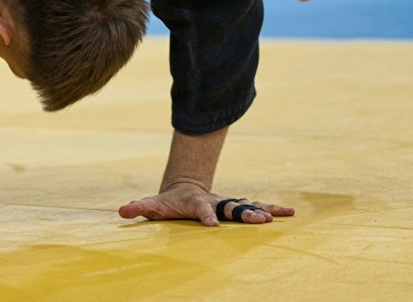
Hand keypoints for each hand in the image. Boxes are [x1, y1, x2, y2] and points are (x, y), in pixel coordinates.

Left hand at [119, 181, 294, 226]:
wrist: (184, 187)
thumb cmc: (168, 202)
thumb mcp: (153, 205)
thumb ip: (140, 207)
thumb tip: (122, 211)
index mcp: (196, 202)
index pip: (202, 209)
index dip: (206, 216)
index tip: (212, 225)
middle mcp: (215, 201)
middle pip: (231, 207)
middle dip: (244, 214)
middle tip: (259, 221)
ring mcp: (227, 203)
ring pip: (247, 205)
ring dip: (262, 211)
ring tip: (279, 217)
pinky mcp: (236, 206)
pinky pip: (256, 207)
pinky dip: (271, 210)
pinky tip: (290, 213)